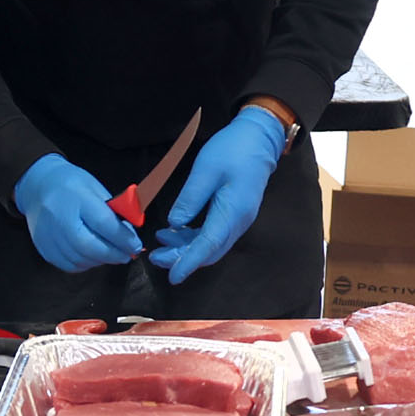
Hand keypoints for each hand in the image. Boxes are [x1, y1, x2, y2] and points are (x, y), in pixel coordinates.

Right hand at [13, 154, 138, 274]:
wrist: (37, 186)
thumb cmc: (71, 185)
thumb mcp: (95, 189)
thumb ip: (112, 212)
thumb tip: (129, 236)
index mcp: (77, 198)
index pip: (103, 223)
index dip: (123, 238)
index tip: (135, 245)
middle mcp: (60, 218)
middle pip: (89, 246)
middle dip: (113, 254)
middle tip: (127, 256)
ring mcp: (49, 235)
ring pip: (80, 259)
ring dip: (100, 260)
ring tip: (110, 254)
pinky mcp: (44, 248)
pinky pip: (68, 265)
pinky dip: (85, 264)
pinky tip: (92, 256)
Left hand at [150, 105, 287, 283]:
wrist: (259, 139)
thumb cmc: (233, 149)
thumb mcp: (206, 170)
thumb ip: (190, 199)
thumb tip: (174, 224)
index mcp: (233, 211)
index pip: (208, 245)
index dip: (189, 262)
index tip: (172, 277)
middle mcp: (238, 222)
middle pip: (209, 250)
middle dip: (182, 258)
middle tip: (155, 257)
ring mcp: (238, 220)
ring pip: (211, 244)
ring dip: (186, 248)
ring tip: (160, 244)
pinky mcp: (234, 214)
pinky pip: (213, 234)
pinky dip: (194, 238)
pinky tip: (175, 231)